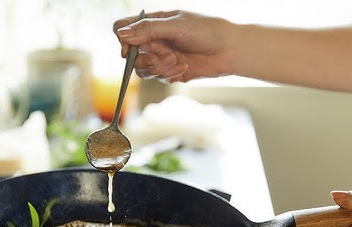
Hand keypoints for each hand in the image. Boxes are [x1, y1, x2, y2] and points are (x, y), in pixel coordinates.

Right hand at [113, 11, 234, 81]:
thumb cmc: (206, 30)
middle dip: (143, 58)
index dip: (123, 39)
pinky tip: (184, 67)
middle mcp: (153, 40)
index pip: (123, 29)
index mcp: (152, 23)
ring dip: (156, 67)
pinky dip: (168, 74)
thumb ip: (148, 29)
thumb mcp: (176, 25)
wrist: (229, 50)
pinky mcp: (169, 71)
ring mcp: (161, 56)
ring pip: (142, 69)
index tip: (130, 48)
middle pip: (130, 54)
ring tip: (174, 61)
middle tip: (158, 57)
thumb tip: (122, 34)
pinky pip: (158, 78)